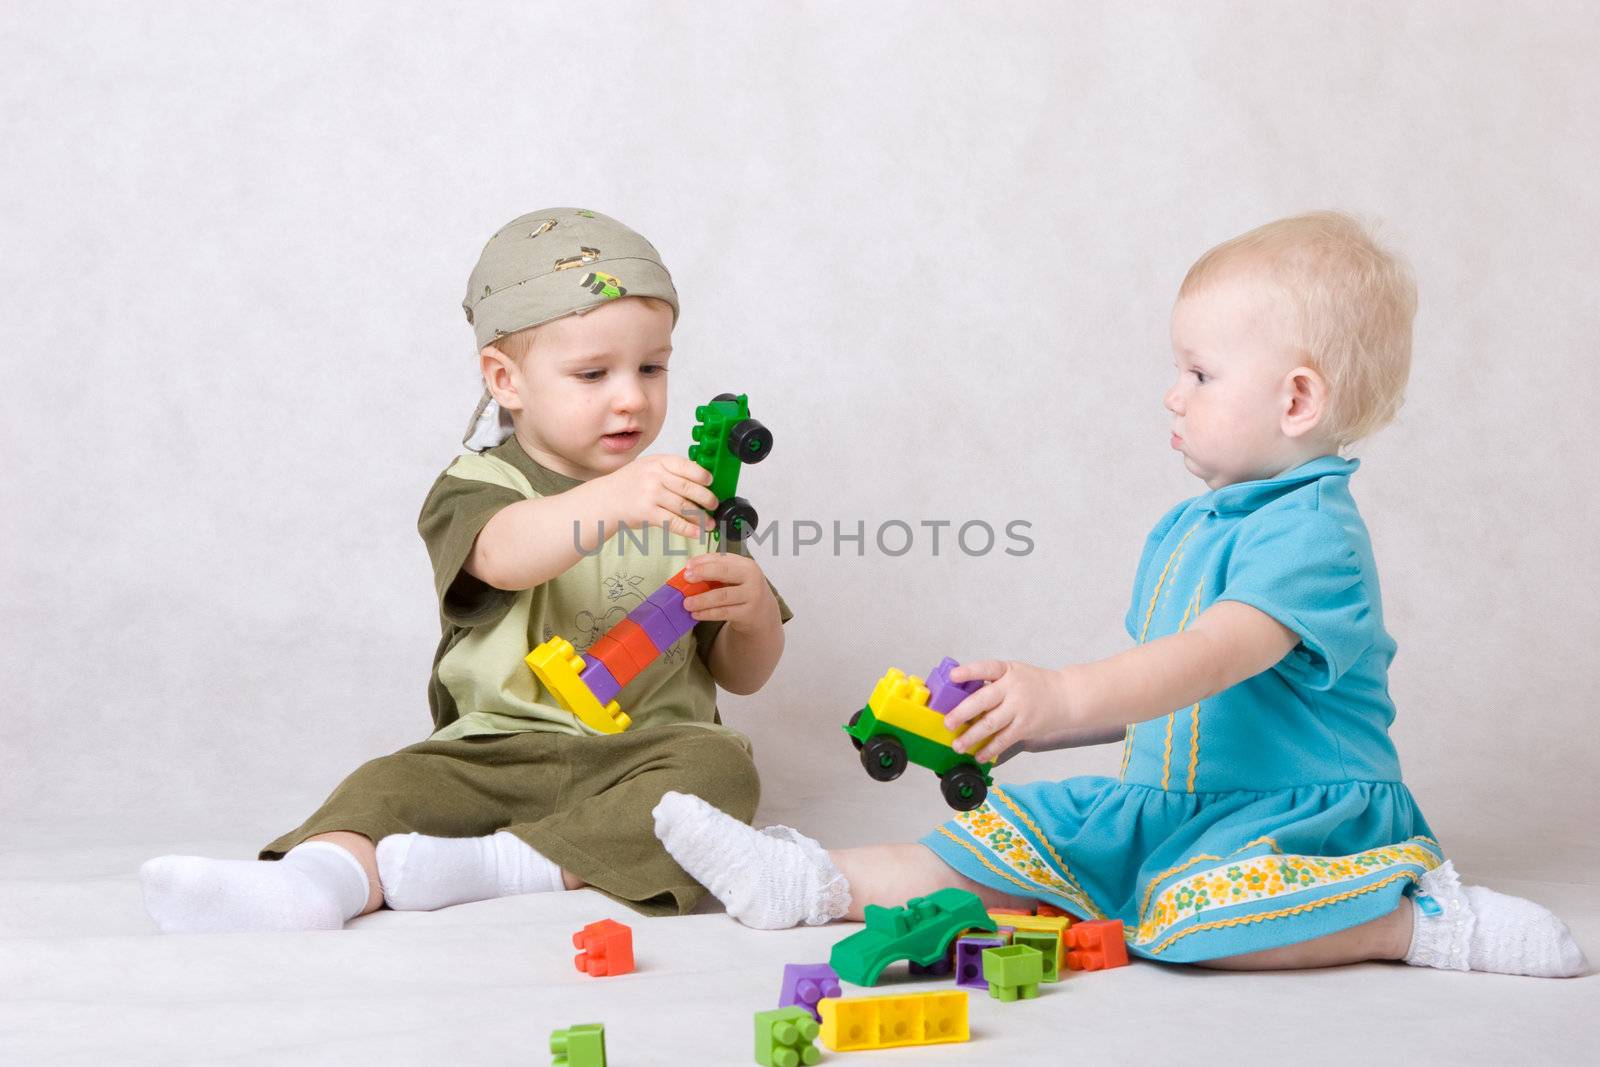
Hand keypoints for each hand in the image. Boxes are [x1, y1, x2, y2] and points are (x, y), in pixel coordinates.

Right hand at [595, 454, 718, 540]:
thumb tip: (701, 478)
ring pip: (684, 507)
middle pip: (690, 488)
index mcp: (658, 462)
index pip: (687, 467)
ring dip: (701, 518)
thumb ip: (671, 470)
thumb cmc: (629, 484)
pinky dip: (688, 529)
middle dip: (707, 499)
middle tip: (714, 505)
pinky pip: (673, 522)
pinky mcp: (647, 513)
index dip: (703, 476)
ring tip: (710, 523)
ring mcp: (651, 495)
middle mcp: (655, 476)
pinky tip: (697, 533)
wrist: (605, 499)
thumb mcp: (648, 467)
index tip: (711, 483)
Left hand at [681, 552, 778, 633]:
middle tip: (687, 578)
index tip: (688, 566)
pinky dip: (707, 613)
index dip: (703, 561)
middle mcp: (752, 577)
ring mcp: (752, 596)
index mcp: (745, 564)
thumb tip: (690, 571)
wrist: (762, 613)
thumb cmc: (743, 591)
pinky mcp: (748, 613)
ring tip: (687, 603)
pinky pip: (723, 612)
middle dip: (703, 573)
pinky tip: (696, 614)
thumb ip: (716, 572)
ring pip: (722, 596)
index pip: (722, 558)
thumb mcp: (735, 578)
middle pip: (724, 572)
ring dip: (701, 599)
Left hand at [942, 660, 1076, 763]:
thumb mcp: (1014, 673)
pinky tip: (979, 755)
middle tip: (947, 723)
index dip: (969, 672)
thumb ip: (992, 682)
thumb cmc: (1034, 685)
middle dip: (962, 713)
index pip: (986, 668)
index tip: (953, 677)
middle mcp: (1013, 689)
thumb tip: (959, 695)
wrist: (1066, 697)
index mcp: (1007, 671)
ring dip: (971, 737)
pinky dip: (990, 749)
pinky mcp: (1025, 727)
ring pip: (990, 724)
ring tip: (958, 745)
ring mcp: (1020, 709)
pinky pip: (1003, 740)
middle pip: (983, 700)